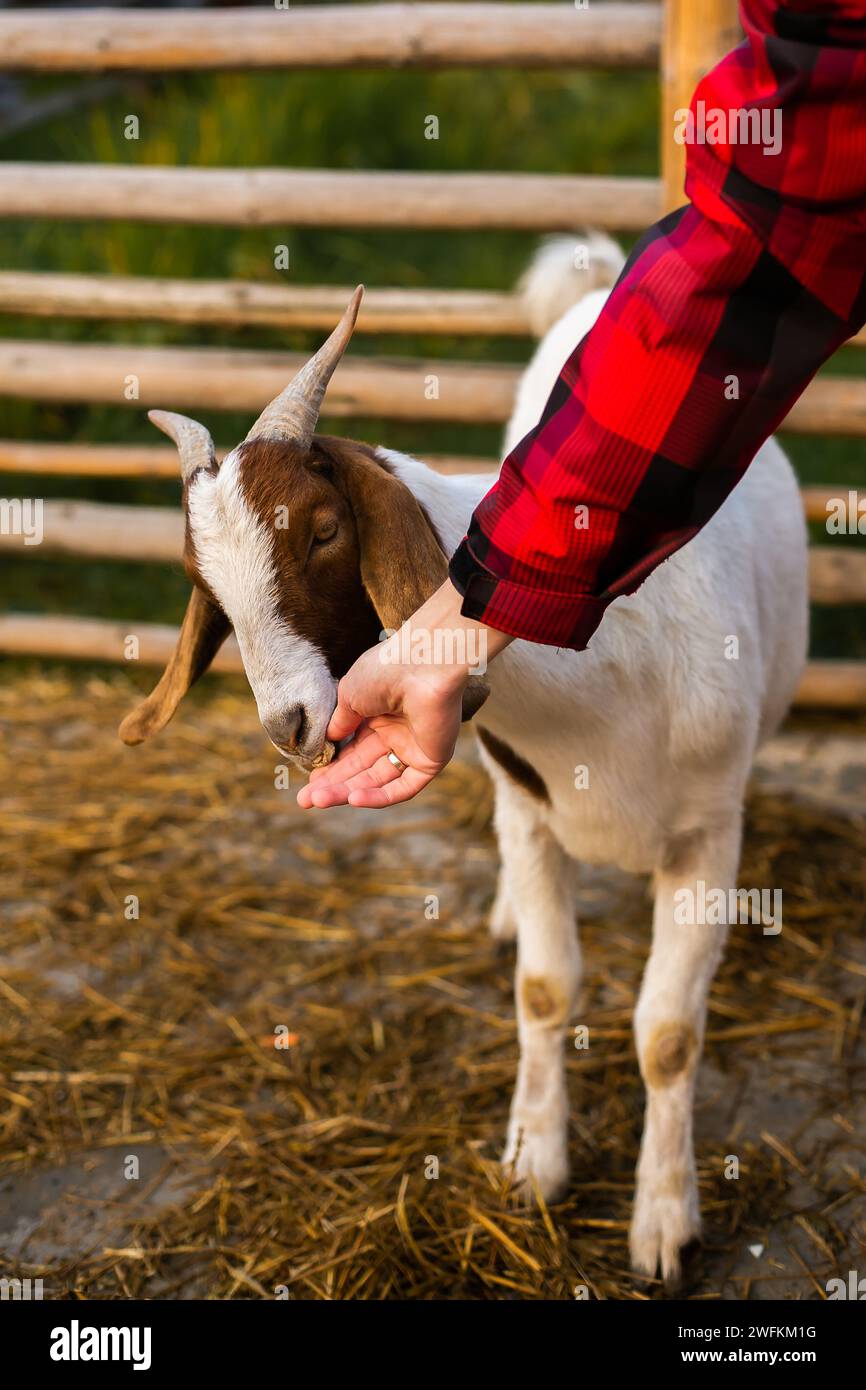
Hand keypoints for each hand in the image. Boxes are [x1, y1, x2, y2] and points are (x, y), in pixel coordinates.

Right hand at [297, 650, 466, 807]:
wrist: (421, 664)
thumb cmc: (385, 670)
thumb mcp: (350, 695)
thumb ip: (340, 722)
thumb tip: (329, 741)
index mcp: (379, 714)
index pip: (353, 750)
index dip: (331, 767)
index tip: (309, 780)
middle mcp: (397, 733)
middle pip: (362, 768)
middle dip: (334, 785)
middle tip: (305, 800)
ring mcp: (414, 748)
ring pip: (378, 780)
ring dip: (349, 792)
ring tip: (318, 800)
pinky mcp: (431, 761)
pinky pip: (404, 787)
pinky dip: (379, 796)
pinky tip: (353, 799)